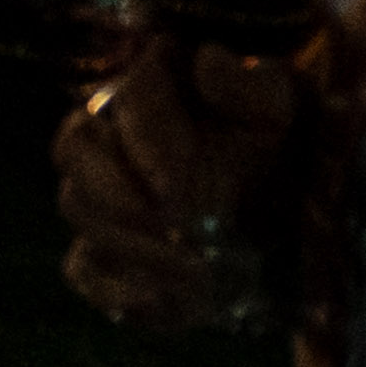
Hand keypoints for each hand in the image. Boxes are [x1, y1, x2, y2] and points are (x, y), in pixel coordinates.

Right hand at [55, 40, 328, 337]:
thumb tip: (210, 62)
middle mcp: (104, 134)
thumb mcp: (283, 110)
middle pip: (78, 155)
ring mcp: (97, 195)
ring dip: (134, 247)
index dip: (147, 146)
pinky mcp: (104, 251)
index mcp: (146, 87)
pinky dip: (117, 289)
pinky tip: (172, 304)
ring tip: (197, 278)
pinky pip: (84, 270)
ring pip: (78, 210)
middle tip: (182, 236)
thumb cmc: (278, 147)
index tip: (183, 191)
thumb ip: (252, 86)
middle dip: (125, 203)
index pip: (125, 101)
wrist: (287, 205)